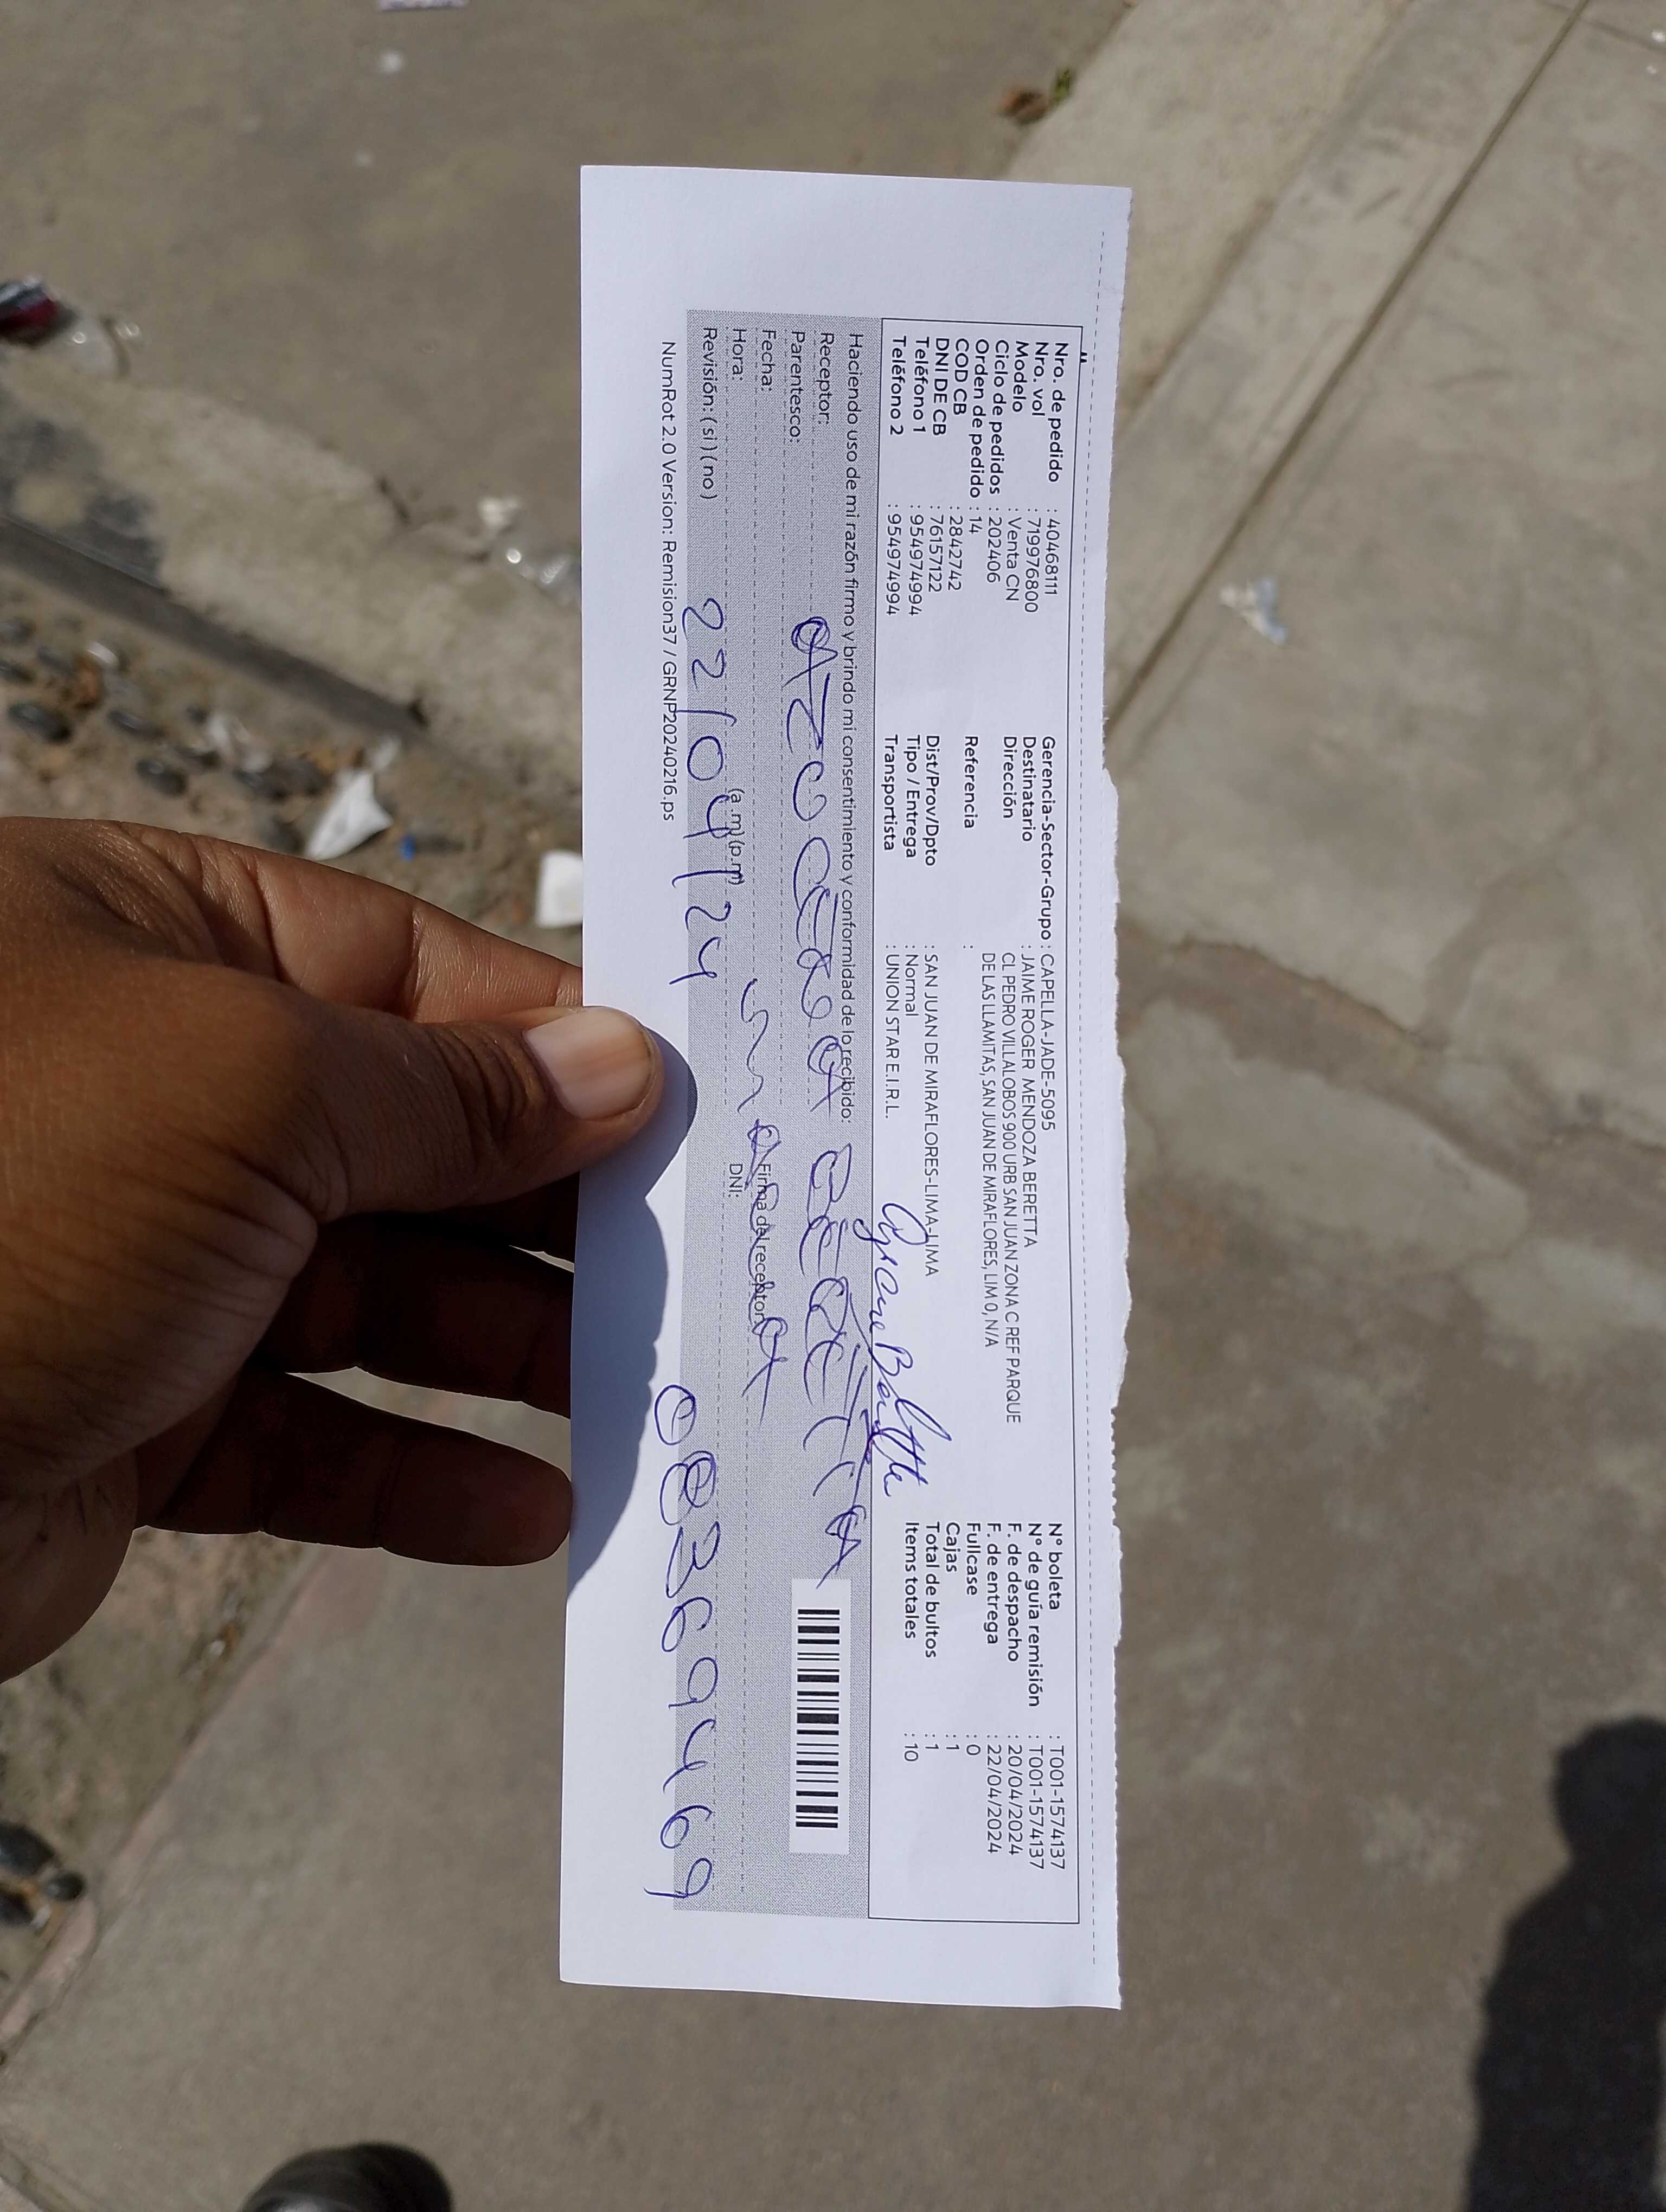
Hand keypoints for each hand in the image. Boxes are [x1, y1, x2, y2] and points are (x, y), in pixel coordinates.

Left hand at [0, 819, 660, 1681]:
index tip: (680, 1108)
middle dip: (545, 1205)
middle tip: (686, 1259)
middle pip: (404, 1140)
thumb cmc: (1, 1201)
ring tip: (633, 1391)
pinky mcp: (136, 1417)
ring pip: (374, 1297)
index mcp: (155, 947)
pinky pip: (310, 1440)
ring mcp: (146, 1261)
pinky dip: (415, 1472)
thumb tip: (616, 1065)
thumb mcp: (253, 1088)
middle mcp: (155, 1094)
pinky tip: (522, 1508)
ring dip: (507, 1351)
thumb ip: (450, 1087)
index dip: (548, 1038)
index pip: (400, 972)